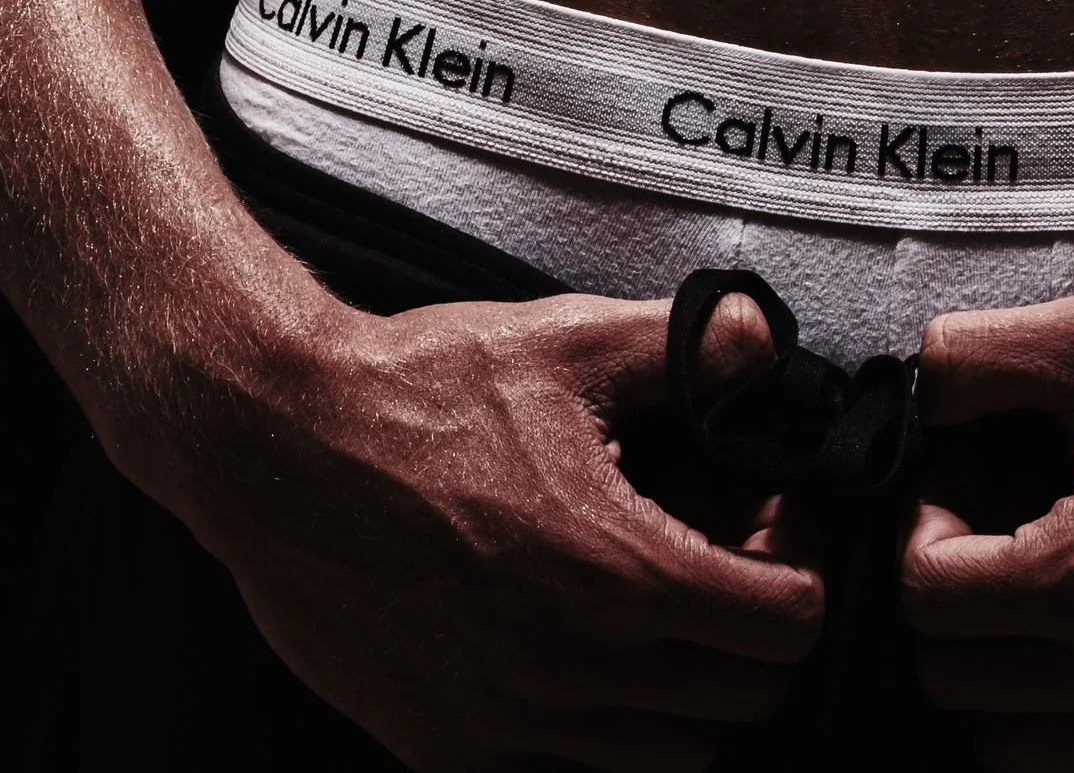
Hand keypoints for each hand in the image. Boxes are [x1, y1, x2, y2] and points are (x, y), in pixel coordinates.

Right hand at [134, 277, 822, 769]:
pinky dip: (594, 731)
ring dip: (682, 691)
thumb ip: (685, 346)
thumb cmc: (419, 390)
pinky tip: (565, 646)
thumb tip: (762, 342)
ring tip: (642, 607)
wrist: (279, 448)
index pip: (787, 627)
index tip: (759, 523)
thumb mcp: (566, 341)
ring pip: (669, 759)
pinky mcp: (449, 750)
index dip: (794, 568)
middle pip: (743, 701)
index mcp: (620, 570)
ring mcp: (511, 722)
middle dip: (750, 631)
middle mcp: (577, 667)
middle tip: (712, 559)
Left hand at [902, 274, 1073, 766]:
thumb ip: (983, 357)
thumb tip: (916, 386)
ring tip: (1051, 579)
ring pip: (1024, 752)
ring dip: (1011, 673)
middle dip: (957, 601)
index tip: (962, 485)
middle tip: (997, 527)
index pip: (929, 601)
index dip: (924, 527)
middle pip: (962, 685)